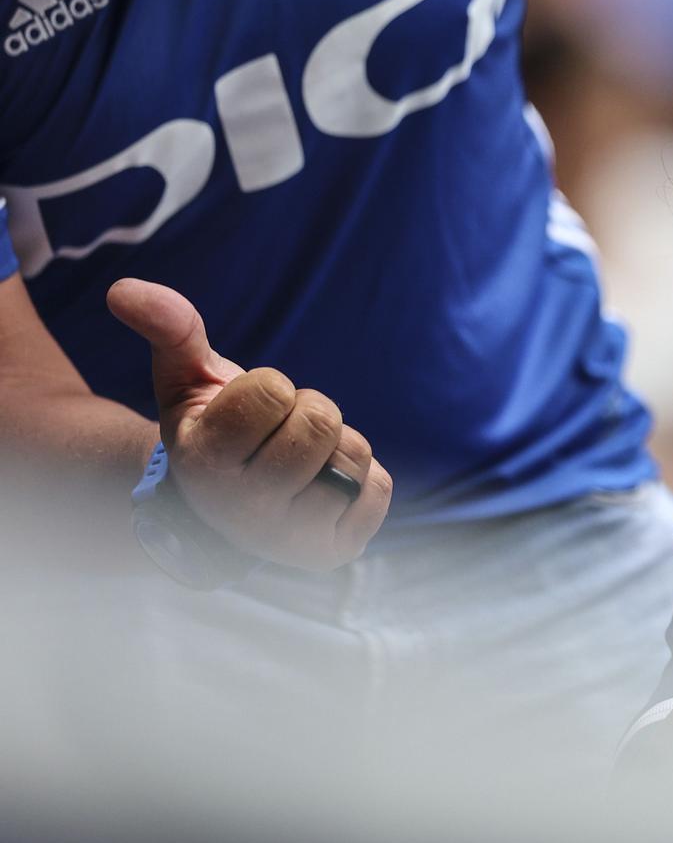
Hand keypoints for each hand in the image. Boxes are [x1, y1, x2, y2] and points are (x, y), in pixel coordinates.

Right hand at [108, 279, 391, 569]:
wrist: (225, 507)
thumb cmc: (213, 430)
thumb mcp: (188, 380)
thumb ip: (169, 330)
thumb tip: (123, 290)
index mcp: (203, 461)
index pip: (272, 390)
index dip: (271, 389)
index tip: (249, 412)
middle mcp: (242, 510)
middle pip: (321, 423)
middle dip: (309, 413)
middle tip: (280, 435)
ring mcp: (288, 539)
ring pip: (354, 457)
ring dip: (338, 448)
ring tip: (300, 465)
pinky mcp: (332, 553)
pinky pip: (379, 488)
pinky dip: (363, 479)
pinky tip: (323, 490)